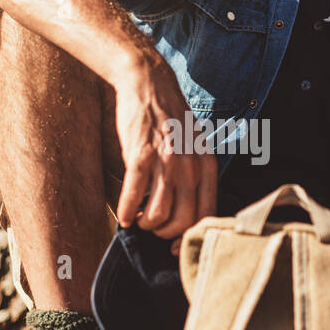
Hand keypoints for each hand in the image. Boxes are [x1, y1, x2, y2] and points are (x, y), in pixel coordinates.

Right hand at [113, 55, 217, 237]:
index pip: (206, 215)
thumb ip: (196, 175)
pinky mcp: (141, 156)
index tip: (173, 245)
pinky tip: (123, 215)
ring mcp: (166, 162)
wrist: (149, 84)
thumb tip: (190, 211)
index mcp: (207, 166)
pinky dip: (126, 213)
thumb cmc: (170, 118)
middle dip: (164, 234)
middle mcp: (190, 167)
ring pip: (158, 215)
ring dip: (145, 225)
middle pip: (182, 222)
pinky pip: (134, 197)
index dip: (188, 237)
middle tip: (152, 228)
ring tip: (138, 220)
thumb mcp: (196, 145)